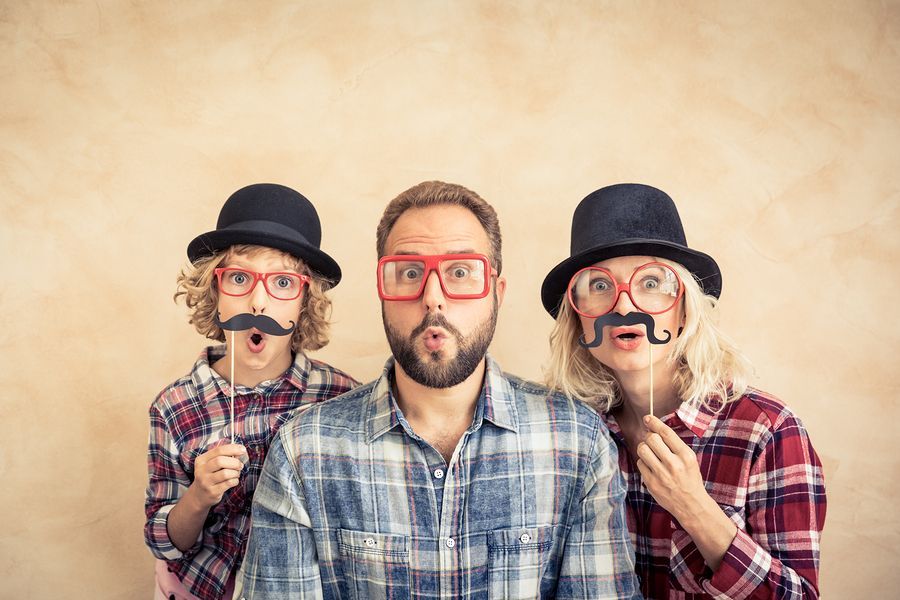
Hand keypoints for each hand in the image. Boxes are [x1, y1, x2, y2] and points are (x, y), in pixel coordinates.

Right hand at [190, 444, 246, 507]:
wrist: (199, 495)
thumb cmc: (210, 476)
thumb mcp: (211, 464)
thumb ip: (224, 456)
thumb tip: (240, 451)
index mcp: (201, 460)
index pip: (218, 450)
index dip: (233, 449)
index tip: (243, 449)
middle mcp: (201, 470)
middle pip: (220, 461)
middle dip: (234, 462)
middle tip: (240, 465)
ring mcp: (206, 482)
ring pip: (225, 473)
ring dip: (235, 472)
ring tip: (236, 474)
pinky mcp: (212, 492)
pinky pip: (228, 483)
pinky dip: (235, 480)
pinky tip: (234, 480)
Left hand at [635, 414, 737, 569]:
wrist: (691, 504)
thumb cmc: (690, 478)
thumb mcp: (689, 459)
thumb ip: (674, 445)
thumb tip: (655, 428)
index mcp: (686, 456)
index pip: (666, 433)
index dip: (654, 422)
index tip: (647, 418)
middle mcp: (674, 464)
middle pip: (651, 439)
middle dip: (649, 437)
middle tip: (652, 441)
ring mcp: (661, 474)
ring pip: (642, 449)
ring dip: (644, 448)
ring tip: (650, 453)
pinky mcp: (651, 483)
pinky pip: (640, 463)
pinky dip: (643, 462)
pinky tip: (651, 467)